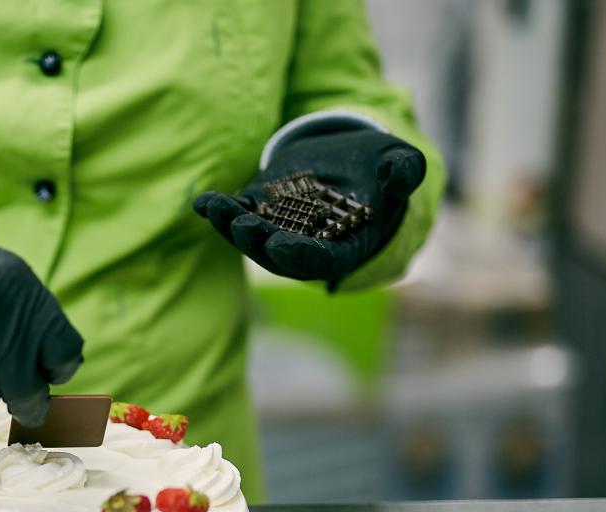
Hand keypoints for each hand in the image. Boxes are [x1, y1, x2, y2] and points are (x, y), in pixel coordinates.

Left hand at [195, 129, 425, 284]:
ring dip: (230, 226)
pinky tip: (202, 200)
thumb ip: (403, 171)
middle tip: (242, 226)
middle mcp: (307, 248)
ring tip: (215, 208)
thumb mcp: (398, 162)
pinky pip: (235, 217)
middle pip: (278, 255)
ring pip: (251, 238)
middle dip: (258, 242)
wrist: (351, 158)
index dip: (300, 256)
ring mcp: (279, 233)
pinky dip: (218, 210)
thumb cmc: (381, 166)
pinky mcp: (258, 214)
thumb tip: (401, 173)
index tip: (281, 245)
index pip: (321, 261)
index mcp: (345, 247)